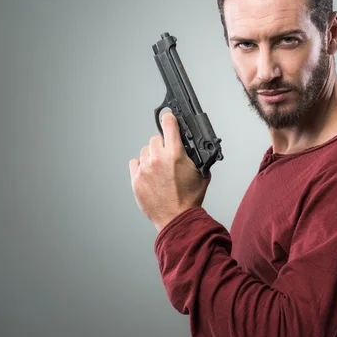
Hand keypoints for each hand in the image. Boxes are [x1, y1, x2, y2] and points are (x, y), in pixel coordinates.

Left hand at [129, 112, 210, 232]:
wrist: (177, 218)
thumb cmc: (189, 198)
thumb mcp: (201, 173)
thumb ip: (197, 156)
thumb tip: (194, 146)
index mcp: (176, 154)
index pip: (169, 125)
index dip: (169, 119)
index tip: (169, 117)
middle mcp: (158, 158)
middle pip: (155, 138)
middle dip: (162, 144)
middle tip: (168, 156)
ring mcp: (145, 169)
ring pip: (145, 150)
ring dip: (152, 155)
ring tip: (160, 168)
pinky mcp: (136, 179)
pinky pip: (135, 163)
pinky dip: (141, 166)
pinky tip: (150, 174)